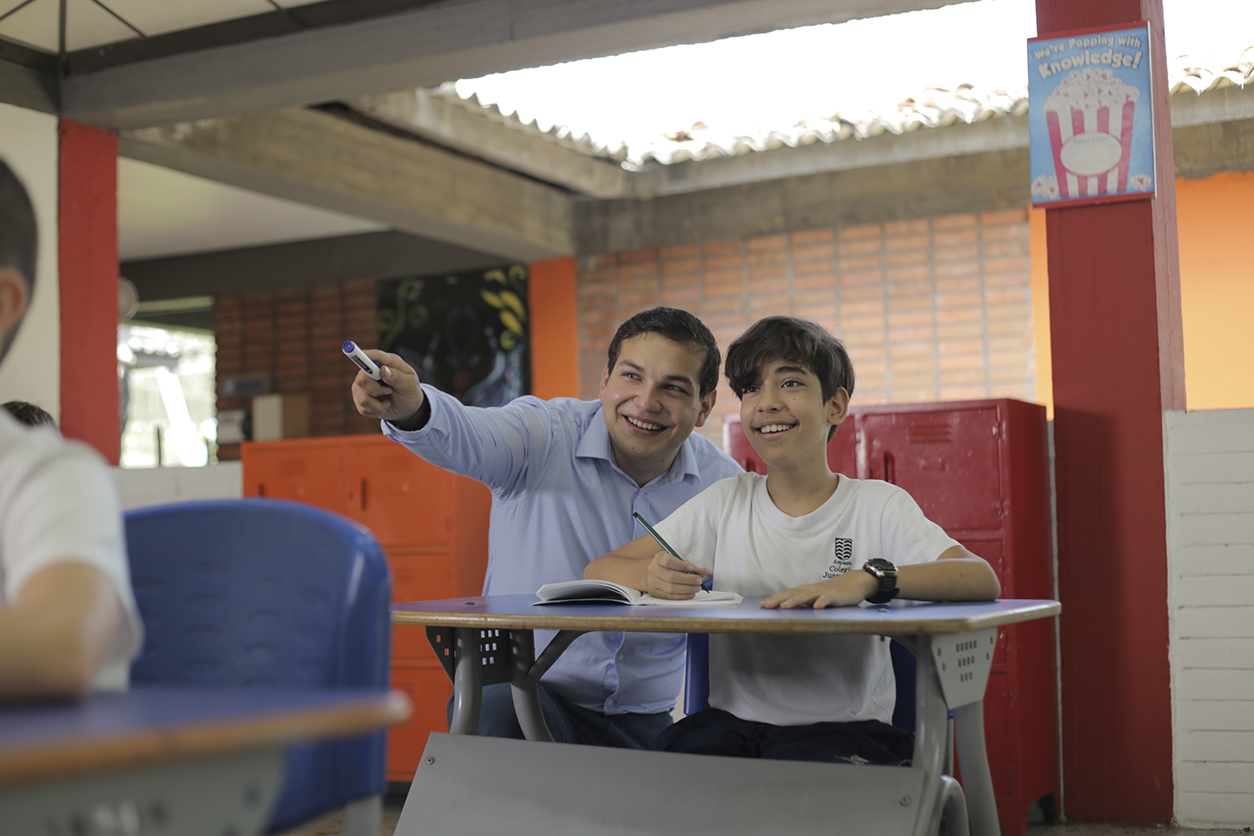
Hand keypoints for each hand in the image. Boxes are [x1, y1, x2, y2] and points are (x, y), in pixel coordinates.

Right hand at [351, 349, 426, 428]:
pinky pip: (362, 408)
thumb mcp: (410, 385)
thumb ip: (397, 377)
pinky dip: (376, 410)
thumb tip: (383, 369)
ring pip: (361, 396)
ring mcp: (363, 385)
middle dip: (376, 390)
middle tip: (389, 390)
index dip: (365, 355)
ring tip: (387, 400)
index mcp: (387, 362)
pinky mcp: (359, 398)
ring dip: (377, 403)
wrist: (408, 409)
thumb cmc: (410, 392)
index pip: (374, 356)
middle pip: (361, 378)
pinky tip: (383, 406)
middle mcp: (371, 371)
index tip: (360, 354)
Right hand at [643, 551, 707, 599]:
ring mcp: (652, 582)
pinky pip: (669, 596)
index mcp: (659, 558)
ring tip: (696, 588)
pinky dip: (682, 596)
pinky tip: (690, 594)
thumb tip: (703, 571)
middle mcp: (653, 569)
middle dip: (687, 579)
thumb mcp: (678, 562)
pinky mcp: (654, 592)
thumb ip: (691, 566)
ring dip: (686, 589)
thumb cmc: (668, 567)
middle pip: (671, 576)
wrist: (652, 574)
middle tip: (698, 580)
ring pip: (670, 588)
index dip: (680, 565)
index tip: (690, 568)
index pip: (668, 561)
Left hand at [760, 571, 876, 609]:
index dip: (774, 599)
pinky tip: (816, 608)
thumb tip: (787, 610)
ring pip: (806, 596)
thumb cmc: (833, 592)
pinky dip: (822, 603)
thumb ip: (803, 602)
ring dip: (795, 601)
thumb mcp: (816, 597)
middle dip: (778, 600)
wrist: (854, 583)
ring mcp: (822, 592)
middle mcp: (811, 590)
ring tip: (784, 607)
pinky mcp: (835, 596)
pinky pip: (827, 599)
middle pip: (792, 594)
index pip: (786, 594)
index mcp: (805, 591)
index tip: (762, 605)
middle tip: (766, 606)